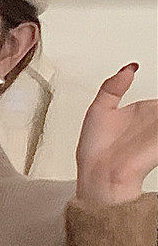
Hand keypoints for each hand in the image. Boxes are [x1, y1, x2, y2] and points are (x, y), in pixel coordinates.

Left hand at [75, 64, 157, 204]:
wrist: (98, 176)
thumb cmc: (95, 152)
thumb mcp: (99, 109)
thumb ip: (113, 86)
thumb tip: (129, 68)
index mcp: (143, 110)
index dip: (157, 89)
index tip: (146, 71)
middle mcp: (155, 120)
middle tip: (156, 106)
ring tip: (155, 114)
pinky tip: (157, 119)